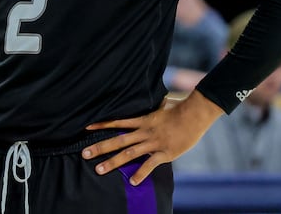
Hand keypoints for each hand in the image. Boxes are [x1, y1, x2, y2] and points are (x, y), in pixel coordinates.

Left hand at [82, 92, 221, 184]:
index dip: (102, 125)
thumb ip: (154, 105)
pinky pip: (150, 165)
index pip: (118, 122)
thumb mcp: (163, 103)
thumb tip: (150, 98)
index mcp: (143, 120)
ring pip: (129, 153)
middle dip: (100, 147)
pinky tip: (132, 182)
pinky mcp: (165, 153)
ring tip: (99, 169)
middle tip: (84, 153)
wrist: (195, 114)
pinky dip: (141, 173)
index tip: (87, 128)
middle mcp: (145, 131)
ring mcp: (154, 143)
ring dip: (113, 162)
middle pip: (118, 140)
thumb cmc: (181, 106)